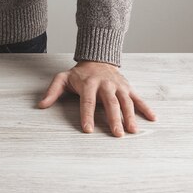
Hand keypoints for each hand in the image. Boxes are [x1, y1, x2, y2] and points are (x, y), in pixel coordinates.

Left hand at [37, 60, 156, 136]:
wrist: (98, 58)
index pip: (87, 101)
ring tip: (132, 131)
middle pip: (110, 103)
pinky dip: (146, 108)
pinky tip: (152, 119)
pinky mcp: (128, 87)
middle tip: (116, 134)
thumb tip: (41, 105)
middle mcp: (106, 84)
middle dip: (114, 118)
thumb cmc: (79, 73)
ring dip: (130, 116)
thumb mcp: (62, 78)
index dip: (87, 115)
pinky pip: (138, 98)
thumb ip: (52, 91)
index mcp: (89, 83)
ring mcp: (119, 86)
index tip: (88, 129)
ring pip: (126, 102)